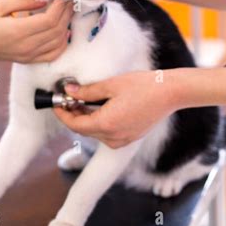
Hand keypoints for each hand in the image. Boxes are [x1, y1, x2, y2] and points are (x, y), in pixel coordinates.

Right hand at [0, 0, 73, 63]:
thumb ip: (23, 1)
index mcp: (18, 31)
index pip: (50, 20)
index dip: (60, 7)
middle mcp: (26, 45)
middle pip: (57, 30)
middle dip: (66, 13)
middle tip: (69, 0)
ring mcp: (29, 55)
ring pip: (58, 42)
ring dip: (66, 25)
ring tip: (67, 11)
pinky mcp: (29, 60)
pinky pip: (53, 54)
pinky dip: (63, 43)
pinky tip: (64, 31)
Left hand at [52, 69, 181, 147]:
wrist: (170, 93)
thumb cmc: (143, 86)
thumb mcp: (112, 85)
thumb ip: (87, 91)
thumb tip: (69, 92)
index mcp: (106, 125)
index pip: (75, 124)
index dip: (62, 114)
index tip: (55, 103)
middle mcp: (113, 138)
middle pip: (84, 130)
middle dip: (73, 115)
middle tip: (67, 99)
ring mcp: (122, 140)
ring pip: (95, 133)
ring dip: (86, 119)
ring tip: (82, 101)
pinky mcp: (130, 137)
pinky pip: (107, 134)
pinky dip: (99, 123)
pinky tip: (99, 108)